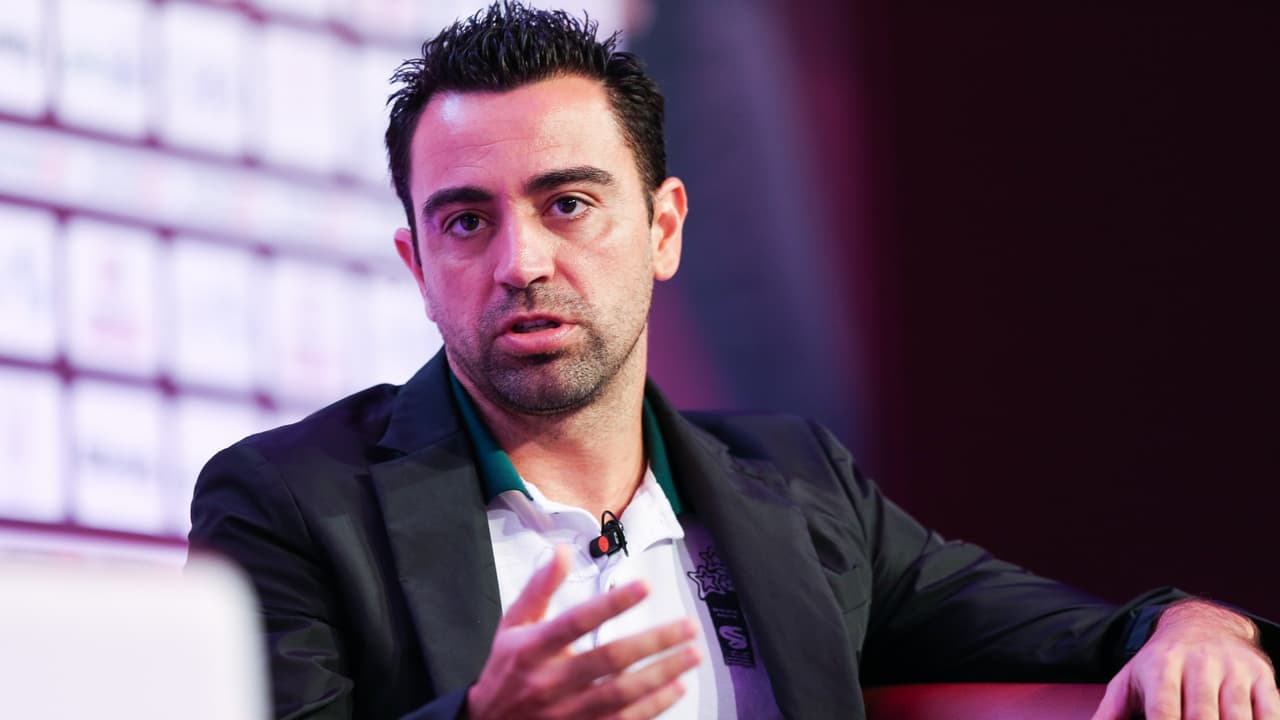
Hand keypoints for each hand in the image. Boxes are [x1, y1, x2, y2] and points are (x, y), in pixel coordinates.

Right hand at [466, 546, 701, 719]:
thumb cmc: (506, 669)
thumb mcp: (513, 624)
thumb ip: (539, 588)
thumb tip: (562, 551)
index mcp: (532, 648)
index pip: (576, 622)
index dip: (612, 604)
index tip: (645, 586)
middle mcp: (550, 681)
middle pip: (608, 659)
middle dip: (653, 642)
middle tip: (688, 626)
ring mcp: (567, 712)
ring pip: (622, 693)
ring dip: (662, 674)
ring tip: (692, 654)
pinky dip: (653, 706)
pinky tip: (677, 688)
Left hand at [1092, 600, 1278, 719]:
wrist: (1202, 624)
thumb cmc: (1160, 662)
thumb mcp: (1130, 680)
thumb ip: (1111, 712)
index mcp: (1162, 665)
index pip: (1164, 709)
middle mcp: (1199, 663)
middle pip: (1202, 717)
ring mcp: (1232, 668)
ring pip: (1236, 717)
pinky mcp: (1261, 676)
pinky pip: (1267, 711)